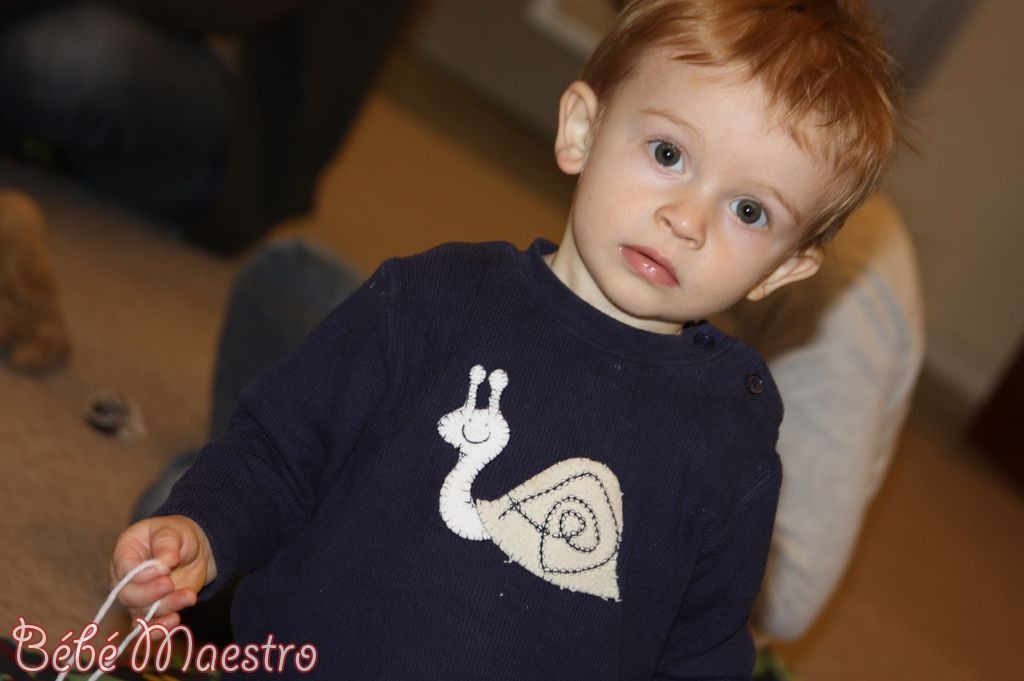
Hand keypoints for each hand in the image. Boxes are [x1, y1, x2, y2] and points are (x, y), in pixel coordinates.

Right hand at [109, 515, 217, 630]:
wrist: (193, 550)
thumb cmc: (176, 536)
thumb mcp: (172, 531)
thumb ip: (167, 544)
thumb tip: (165, 562)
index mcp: (126, 552)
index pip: (124, 569)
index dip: (142, 574)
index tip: (164, 569)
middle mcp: (125, 578)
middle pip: (128, 595)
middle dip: (150, 594)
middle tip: (170, 584)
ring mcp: (137, 596)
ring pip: (141, 612)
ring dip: (165, 608)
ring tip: (189, 596)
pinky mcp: (151, 610)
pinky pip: (146, 628)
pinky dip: (158, 629)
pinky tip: (175, 621)